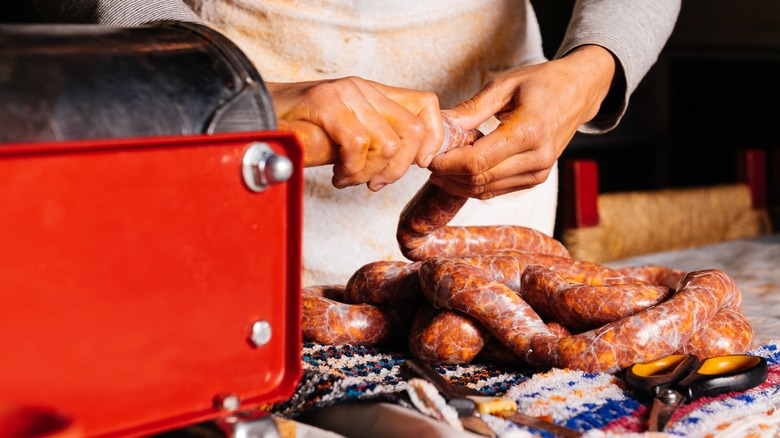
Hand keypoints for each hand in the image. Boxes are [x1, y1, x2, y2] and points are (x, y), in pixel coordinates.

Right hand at [268, 77, 443, 190]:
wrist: (259, 119)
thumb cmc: (304, 133)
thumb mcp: (351, 136)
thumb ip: (379, 140)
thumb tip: (411, 160)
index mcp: (375, 93)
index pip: (427, 105)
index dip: (433, 138)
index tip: (419, 164)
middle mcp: (364, 88)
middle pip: (413, 131)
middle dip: (397, 169)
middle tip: (373, 182)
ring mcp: (346, 93)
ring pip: (387, 144)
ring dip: (368, 173)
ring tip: (347, 177)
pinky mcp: (326, 103)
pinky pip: (357, 145)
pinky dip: (350, 171)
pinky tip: (336, 175)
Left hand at [428, 45, 616, 198]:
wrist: (579, 92)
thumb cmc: (543, 83)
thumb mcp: (505, 86)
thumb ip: (471, 109)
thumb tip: (440, 124)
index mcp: (530, 131)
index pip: (477, 161)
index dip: (447, 163)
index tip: (428, 156)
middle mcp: (537, 157)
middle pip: (479, 179)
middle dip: (448, 174)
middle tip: (427, 162)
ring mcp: (539, 172)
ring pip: (485, 190)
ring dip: (457, 183)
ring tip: (439, 168)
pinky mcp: (536, 178)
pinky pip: (496, 190)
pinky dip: (473, 184)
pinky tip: (459, 172)